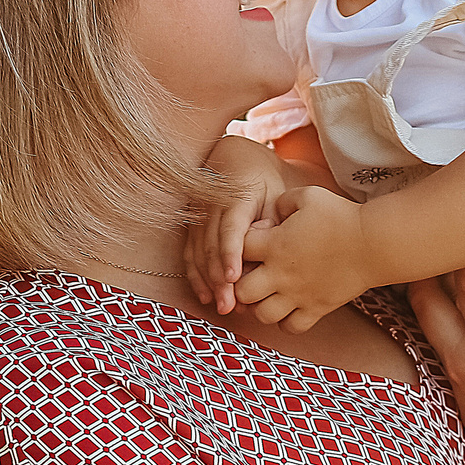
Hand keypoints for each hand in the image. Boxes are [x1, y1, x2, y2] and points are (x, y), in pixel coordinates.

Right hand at [190, 135, 296, 312]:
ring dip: (207, 281)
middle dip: (218, 278)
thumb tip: (266, 249)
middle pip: (211, 245)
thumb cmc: (262, 182)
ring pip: (198, 252)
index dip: (230, 252)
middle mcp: (210, 205)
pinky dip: (196, 275)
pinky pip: (190, 252)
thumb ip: (271, 221)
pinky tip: (205, 295)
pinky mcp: (190, 226)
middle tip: (230, 305)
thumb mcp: (274, 195)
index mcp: (235, 195)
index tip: (233, 277)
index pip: (230, 227)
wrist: (235, 160)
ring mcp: (197, 215)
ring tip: (220, 305)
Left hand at [236, 186, 376, 330]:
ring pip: (261, 315)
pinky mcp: (316, 309)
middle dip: (241, 285)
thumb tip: (272, 212)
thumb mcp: (308, 195)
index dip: (240, 244)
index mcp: (275, 244)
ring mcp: (298, 295)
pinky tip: (291, 307)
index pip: (237, 249)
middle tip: (254, 275)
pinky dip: (286, 322)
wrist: (374, 242)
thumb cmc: (341, 215)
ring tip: (269, 294)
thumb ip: (283, 201)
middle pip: (241, 292)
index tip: (257, 240)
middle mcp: (281, 274)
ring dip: (260, 306)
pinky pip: (290, 328)